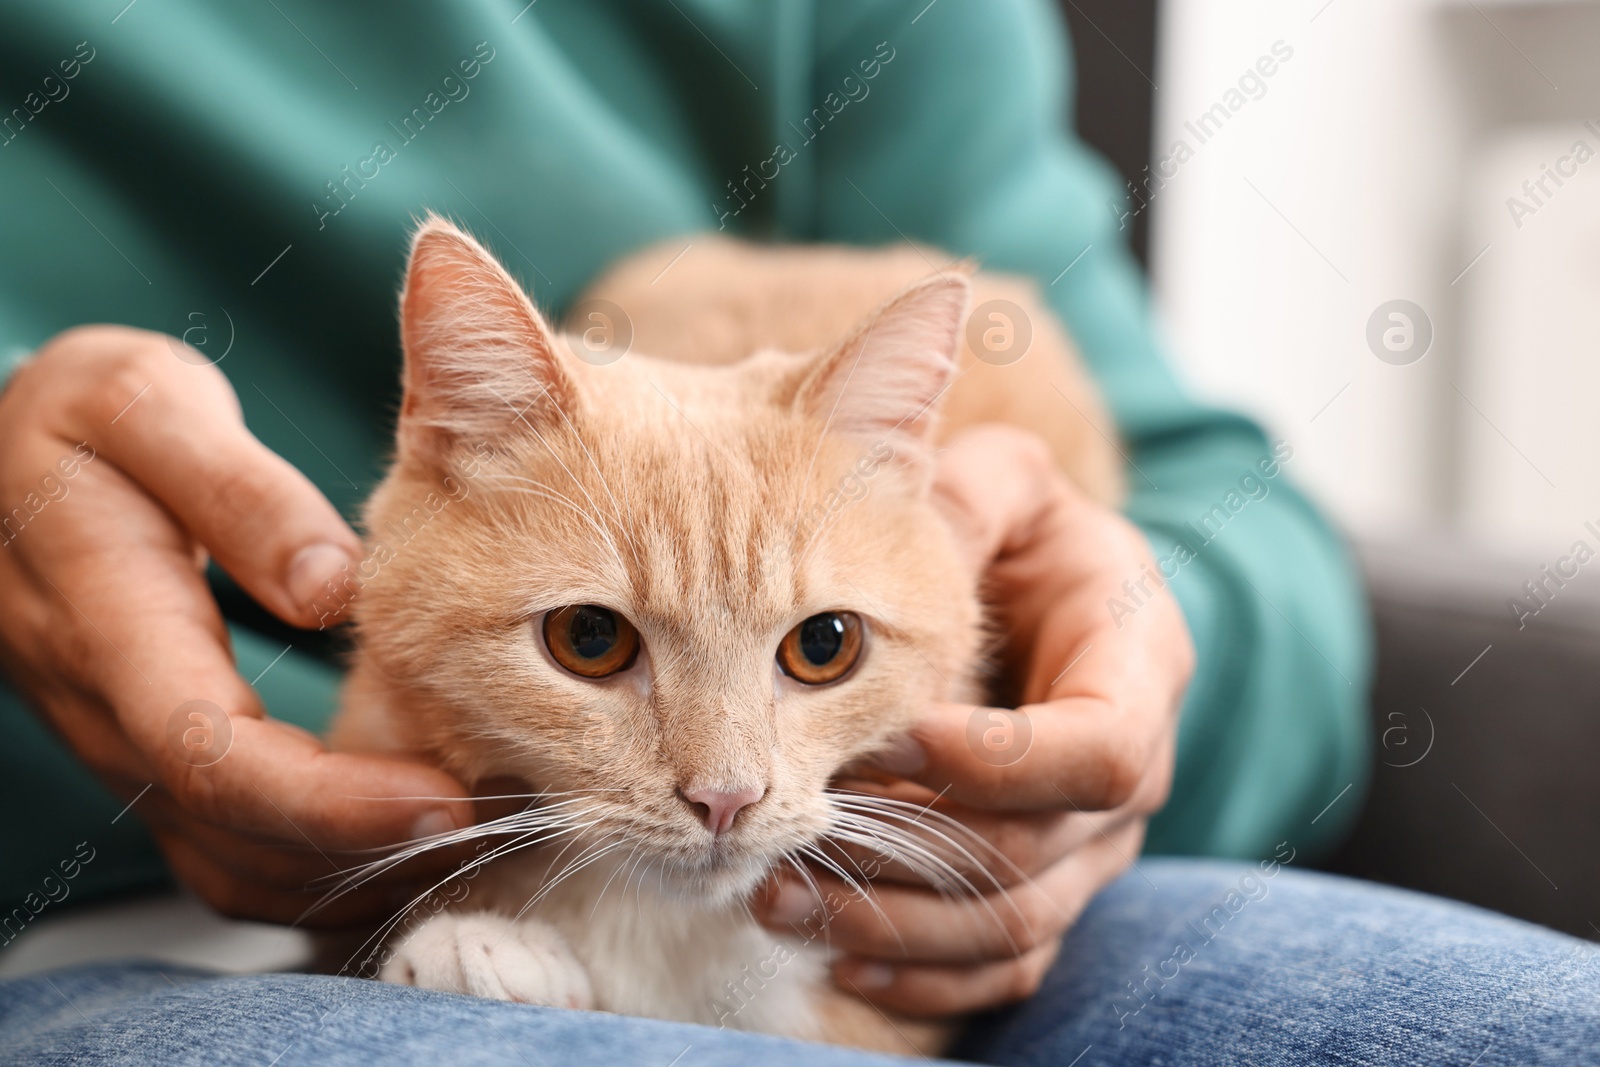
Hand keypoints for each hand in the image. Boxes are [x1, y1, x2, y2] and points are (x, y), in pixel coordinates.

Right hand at [0, 326, 472, 925]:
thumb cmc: (86, 416)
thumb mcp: (148, 405)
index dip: (329, 800)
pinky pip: (229, 853)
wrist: (0, 461)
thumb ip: (236, 489)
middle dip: (368, 847)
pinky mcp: (153, 755)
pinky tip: (403, 841)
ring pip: (233, 863)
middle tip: (499, 821)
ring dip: (350, 873)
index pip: (210, 754)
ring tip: (474, 835)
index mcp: (107, 619)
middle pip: (234, 830)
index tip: (446, 797)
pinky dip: (319, 870)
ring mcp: (126, 745)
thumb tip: (330, 588)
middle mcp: (109, 707)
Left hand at [757, 424, 1194, 1015]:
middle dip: (914, 853)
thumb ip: (971, 494)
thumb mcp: (1009, 492)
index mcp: (1137, 672)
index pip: (1104, 751)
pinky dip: (923, 976)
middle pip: (1040, 855)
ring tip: (780, 901)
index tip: (900, 735)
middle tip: (799, 829)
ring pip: (1013, 925)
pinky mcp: (1043, 888)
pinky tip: (836, 956)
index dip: (1006, 760)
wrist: (1053, 609)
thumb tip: (898, 498)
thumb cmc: (1024, 538)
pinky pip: (1004, 968)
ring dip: (895, 926)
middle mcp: (1125, 777)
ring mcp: (1087, 846)